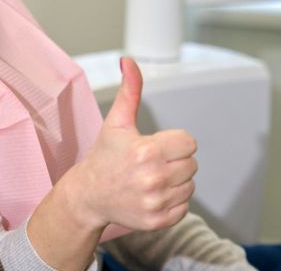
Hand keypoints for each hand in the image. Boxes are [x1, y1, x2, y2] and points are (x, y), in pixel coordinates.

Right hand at [66, 56, 197, 232]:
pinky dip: (172, 200)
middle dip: (174, 160)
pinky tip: (152, 194)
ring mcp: (156, 202)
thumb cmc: (104, 156)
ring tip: (150, 178)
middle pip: (192, 164)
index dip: (173, 142)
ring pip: (190, 185)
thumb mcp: (116, 122)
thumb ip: (129, 90)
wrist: (88, 195)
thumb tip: (129, 61)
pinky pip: (184, 206)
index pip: (189, 143)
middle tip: (150, 162)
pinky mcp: (158, 220)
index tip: (154, 145)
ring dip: (175, 180)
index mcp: (146, 151)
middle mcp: (153, 178)